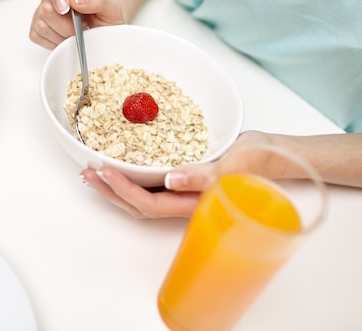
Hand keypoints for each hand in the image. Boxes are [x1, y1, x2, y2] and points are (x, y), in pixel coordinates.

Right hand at [29, 0, 124, 49]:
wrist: (105, 34)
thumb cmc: (106, 16)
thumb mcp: (112, 7)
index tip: (66, 7)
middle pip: (46, 6)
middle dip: (67, 23)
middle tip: (83, 25)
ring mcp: (43, 8)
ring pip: (42, 24)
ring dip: (63, 34)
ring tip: (77, 32)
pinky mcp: (37, 26)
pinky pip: (38, 36)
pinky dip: (55, 42)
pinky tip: (67, 38)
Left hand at [80, 131, 278, 217]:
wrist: (275, 155)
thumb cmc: (261, 161)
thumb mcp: (238, 162)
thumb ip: (207, 175)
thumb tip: (172, 180)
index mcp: (195, 204)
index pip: (150, 205)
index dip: (123, 191)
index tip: (103, 172)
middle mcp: (185, 202)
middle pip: (138, 205)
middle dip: (110, 192)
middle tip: (87, 174)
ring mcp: (183, 193)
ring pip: (142, 197)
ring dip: (116, 187)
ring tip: (95, 173)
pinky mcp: (185, 181)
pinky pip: (151, 185)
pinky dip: (131, 177)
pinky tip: (122, 166)